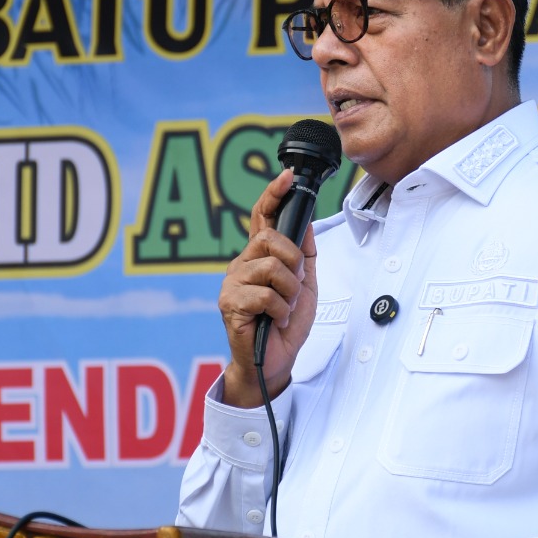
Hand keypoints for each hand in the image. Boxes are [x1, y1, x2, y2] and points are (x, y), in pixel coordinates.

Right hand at [217, 169, 318, 407]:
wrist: (275, 361)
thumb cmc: (285, 325)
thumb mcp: (305, 285)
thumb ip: (305, 254)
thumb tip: (307, 221)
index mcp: (259, 257)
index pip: (263, 218)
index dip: (273, 195)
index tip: (288, 176)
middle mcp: (242, 264)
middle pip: (269, 239)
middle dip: (292, 262)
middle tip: (294, 287)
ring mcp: (233, 283)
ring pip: (271, 268)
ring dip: (289, 292)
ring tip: (284, 308)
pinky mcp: (230, 303)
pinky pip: (265, 294)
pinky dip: (280, 309)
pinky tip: (274, 320)